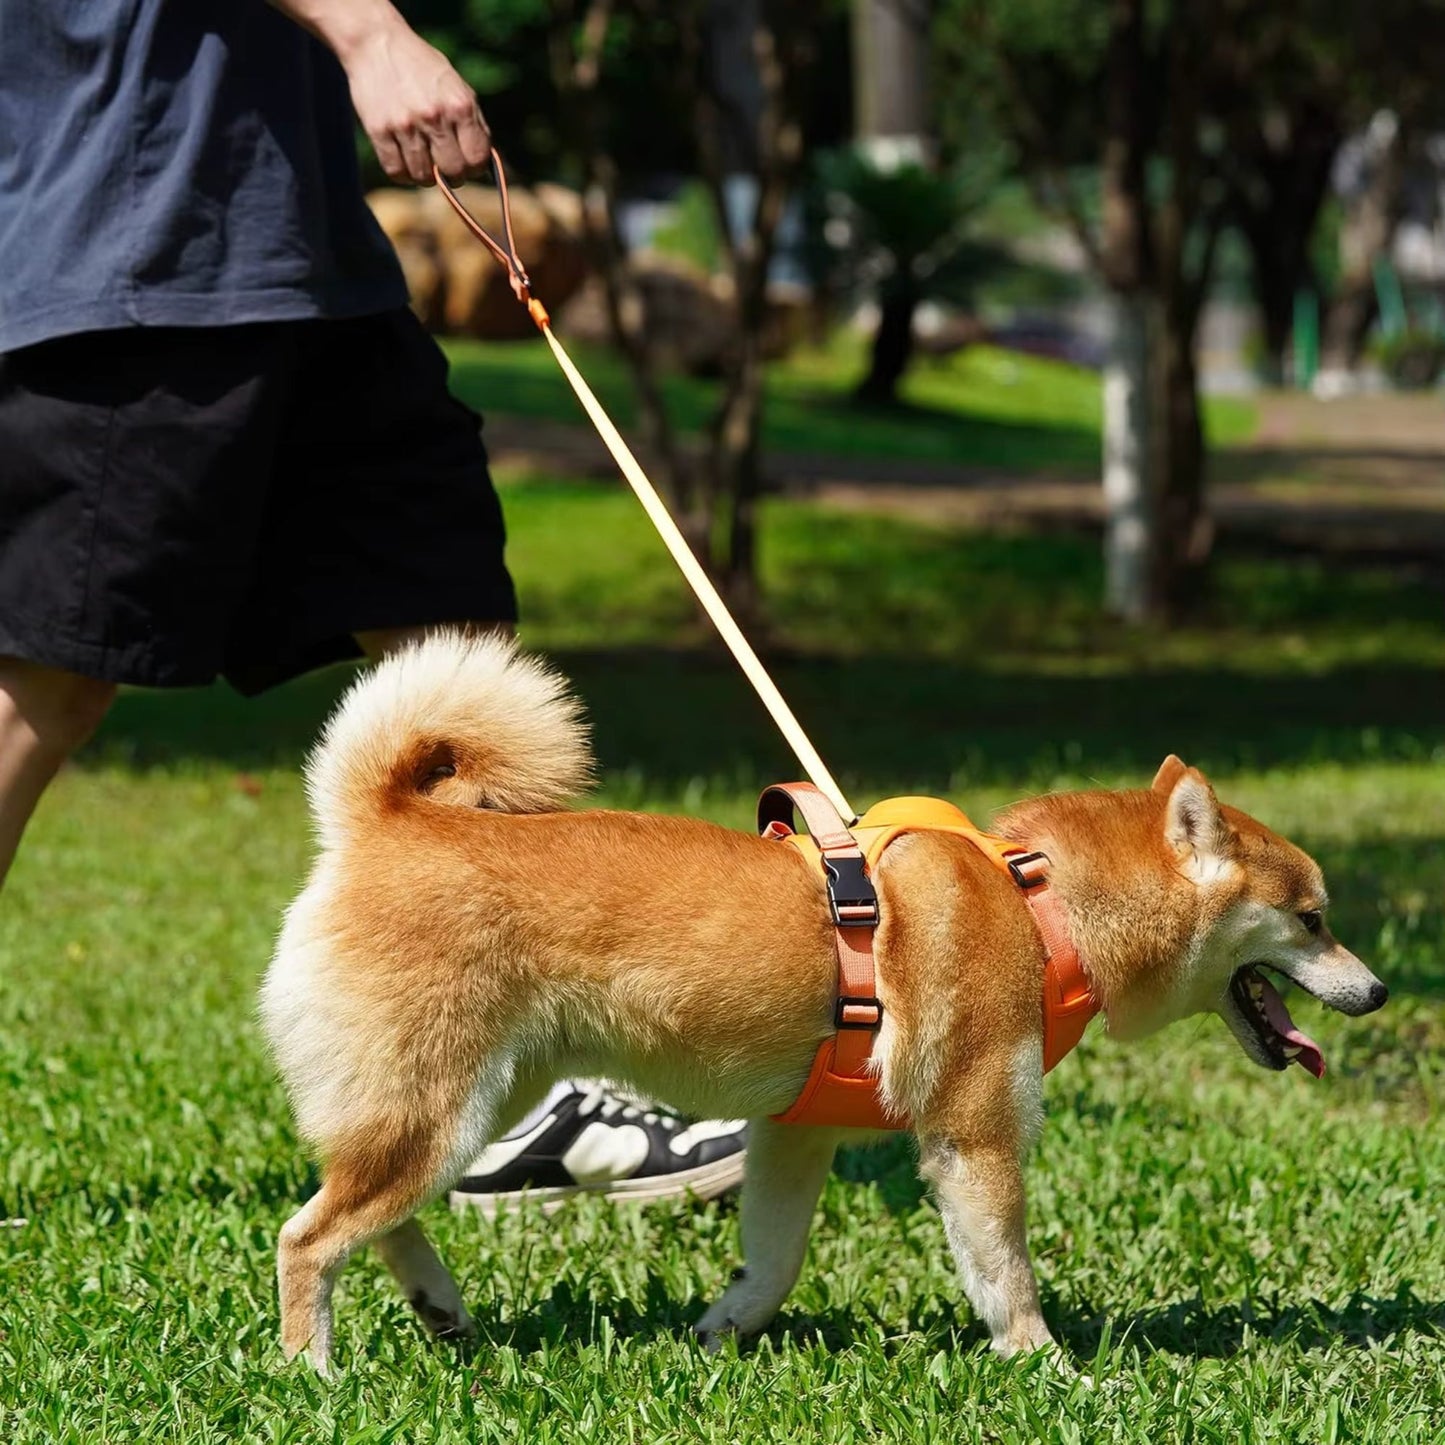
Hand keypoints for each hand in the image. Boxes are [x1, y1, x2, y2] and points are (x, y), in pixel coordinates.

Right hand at [340, 23, 491, 185]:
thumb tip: (485, 163)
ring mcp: (405, 125)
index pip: (476, 159)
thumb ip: (472, 122)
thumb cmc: (422, 68)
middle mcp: (434, 116)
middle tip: (445, 165)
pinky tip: (405, 161)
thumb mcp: (456, 86)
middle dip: (452, 175)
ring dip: (425, 175)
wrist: (376, 43)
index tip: (467, 164)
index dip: (474, 167)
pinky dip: (403, 174)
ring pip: (423, 177)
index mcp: (459, 105)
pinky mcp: (379, 130)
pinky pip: (395, 172)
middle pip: (453, 173)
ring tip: (423, 159)